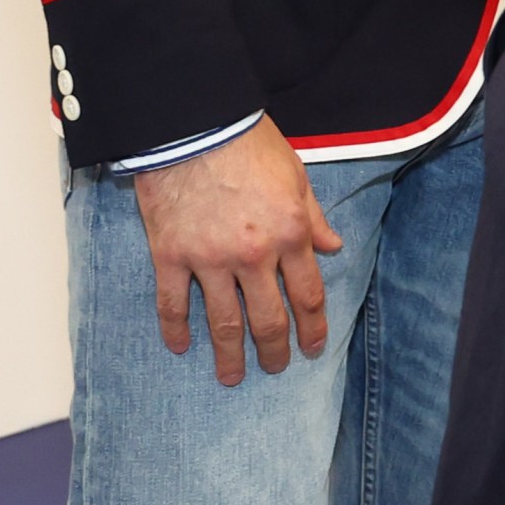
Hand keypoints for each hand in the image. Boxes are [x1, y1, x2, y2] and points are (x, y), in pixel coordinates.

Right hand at [130, 118, 342, 385]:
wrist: (194, 126)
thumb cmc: (249, 145)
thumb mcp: (297, 176)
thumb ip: (313, 217)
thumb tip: (333, 246)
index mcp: (291, 234)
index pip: (308, 295)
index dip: (313, 327)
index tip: (313, 347)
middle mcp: (254, 255)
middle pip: (268, 319)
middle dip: (275, 351)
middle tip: (275, 369)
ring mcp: (210, 259)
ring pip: (223, 322)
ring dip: (229, 355)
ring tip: (233, 377)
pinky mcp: (170, 256)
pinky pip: (172, 304)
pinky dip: (176, 330)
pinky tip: (182, 348)